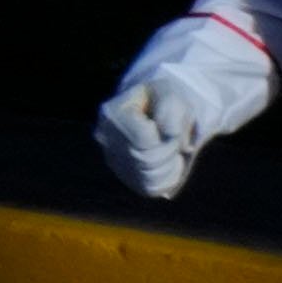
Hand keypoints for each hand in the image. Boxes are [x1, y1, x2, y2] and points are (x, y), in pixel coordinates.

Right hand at [89, 25, 244, 201]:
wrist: (156, 108)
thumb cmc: (164, 100)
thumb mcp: (170, 93)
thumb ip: (170, 108)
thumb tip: (167, 134)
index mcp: (111, 114)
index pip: (143, 141)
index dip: (167, 138)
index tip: (173, 129)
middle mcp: (105, 138)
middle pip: (145, 160)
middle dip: (170, 152)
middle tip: (176, 141)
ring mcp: (113, 159)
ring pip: (148, 177)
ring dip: (170, 166)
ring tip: (173, 152)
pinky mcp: (124, 175)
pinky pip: (150, 189)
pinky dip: (168, 179)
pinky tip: (170, 164)